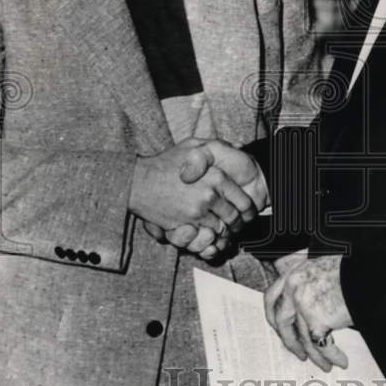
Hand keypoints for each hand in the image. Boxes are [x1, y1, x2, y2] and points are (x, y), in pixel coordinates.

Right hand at [145, 140, 268, 259]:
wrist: (138, 181)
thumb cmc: (165, 162)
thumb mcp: (193, 145)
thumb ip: (217, 145)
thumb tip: (239, 147)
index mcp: (217, 176)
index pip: (243, 201)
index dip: (247, 210)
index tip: (244, 213)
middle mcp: (210, 194)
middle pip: (234, 218)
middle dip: (236, 224)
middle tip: (234, 225)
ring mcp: (198, 211)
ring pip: (221, 230)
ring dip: (223, 233)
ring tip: (221, 230)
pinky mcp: (186, 224)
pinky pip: (206, 238)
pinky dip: (209, 240)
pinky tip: (207, 234)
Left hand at [264, 254, 351, 370]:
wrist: (368, 273)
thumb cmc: (352, 268)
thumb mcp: (324, 263)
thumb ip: (309, 277)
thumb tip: (307, 292)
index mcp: (294, 273)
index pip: (272, 296)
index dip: (274, 315)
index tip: (277, 327)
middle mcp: (293, 288)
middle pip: (282, 320)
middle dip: (290, 340)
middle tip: (297, 351)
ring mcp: (303, 304)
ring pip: (302, 337)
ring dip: (313, 354)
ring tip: (323, 364)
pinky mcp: (316, 320)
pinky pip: (320, 345)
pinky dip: (331, 356)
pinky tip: (338, 361)